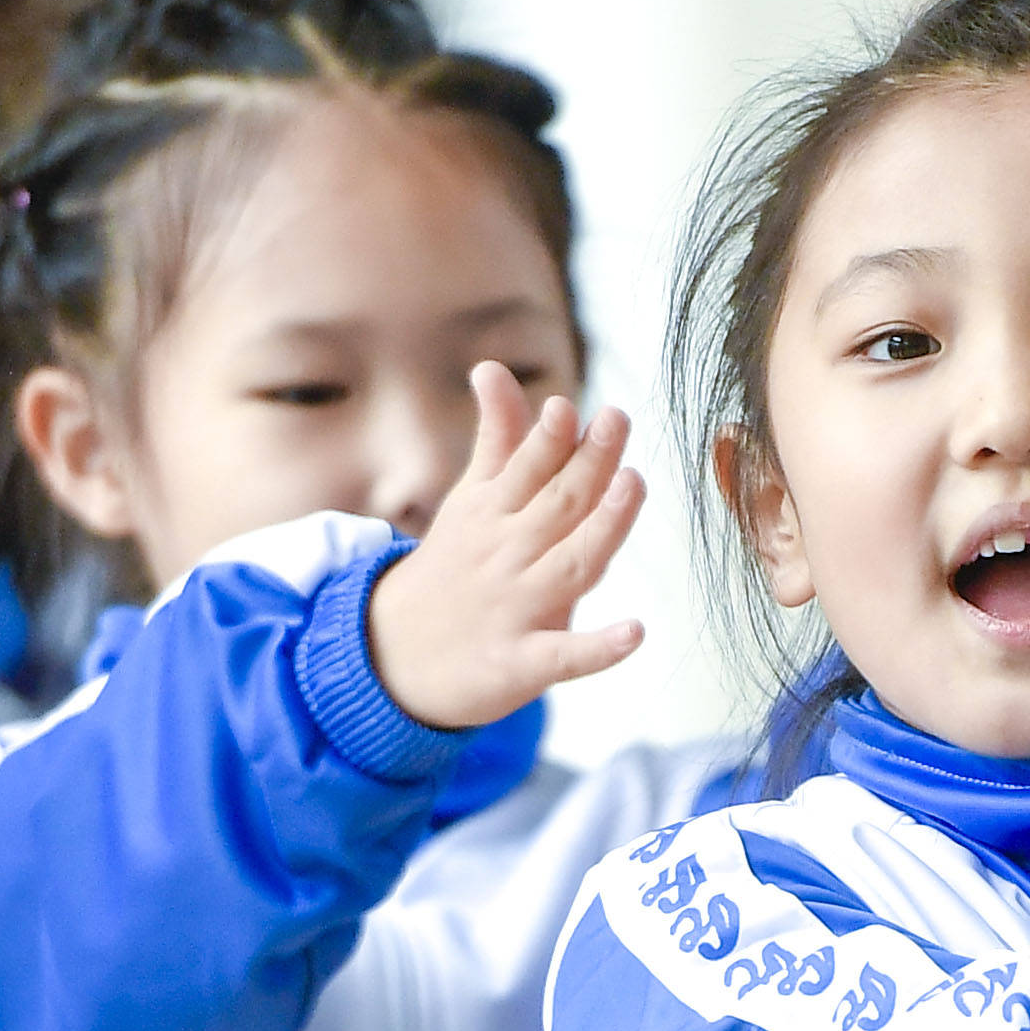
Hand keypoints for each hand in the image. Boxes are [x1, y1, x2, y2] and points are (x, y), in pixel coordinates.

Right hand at [365, 361, 645, 731]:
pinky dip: (598, 648)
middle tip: (619, 420)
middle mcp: (506, 555)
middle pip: (556, 506)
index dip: (550, 438)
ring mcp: (515, 609)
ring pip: (569, 566)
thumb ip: (497, 438)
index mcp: (493, 512)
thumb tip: (492, 367)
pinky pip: (564, 656)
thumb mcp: (471, 500)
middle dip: (589, 463)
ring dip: (604, 527)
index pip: (527, 469)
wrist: (394, 657)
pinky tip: (634, 633)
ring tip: (634, 486)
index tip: (570, 408)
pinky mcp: (521, 663)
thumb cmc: (455, 567)